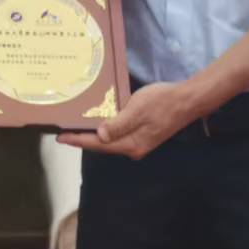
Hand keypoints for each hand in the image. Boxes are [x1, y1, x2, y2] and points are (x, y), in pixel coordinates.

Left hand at [58, 82, 201, 158]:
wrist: (188, 100)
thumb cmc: (162, 102)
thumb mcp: (138, 109)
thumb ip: (119, 124)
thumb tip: (100, 136)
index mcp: (131, 144)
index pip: (98, 144)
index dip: (78, 140)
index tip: (60, 137)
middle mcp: (133, 148)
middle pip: (103, 145)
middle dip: (83, 139)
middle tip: (63, 131)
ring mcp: (139, 142)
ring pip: (110, 141)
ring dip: (94, 135)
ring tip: (76, 127)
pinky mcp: (143, 135)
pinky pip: (119, 135)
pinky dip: (106, 130)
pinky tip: (99, 122)